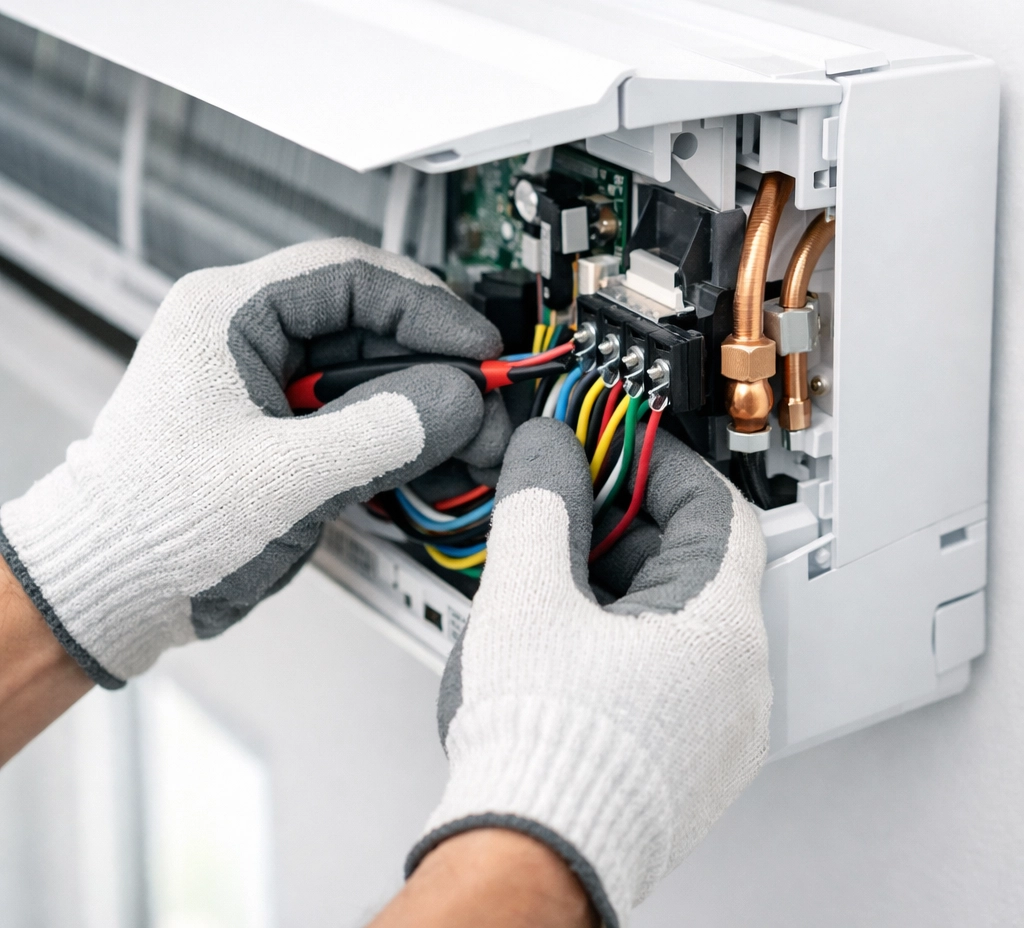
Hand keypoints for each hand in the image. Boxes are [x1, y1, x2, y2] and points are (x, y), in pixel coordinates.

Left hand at [0, 238, 506, 687]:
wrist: (108, 591)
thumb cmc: (151, 528)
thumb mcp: (281, 479)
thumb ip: (380, 434)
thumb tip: (458, 401)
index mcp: (228, 315)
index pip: (351, 277)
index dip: (428, 308)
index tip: (478, 348)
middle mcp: (252, 339)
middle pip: (373, 326)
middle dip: (438, 367)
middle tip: (488, 404)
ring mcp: (273, 388)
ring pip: (376, 375)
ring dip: (430, 407)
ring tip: (478, 441)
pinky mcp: (288, 432)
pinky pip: (363, 418)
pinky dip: (406, 439)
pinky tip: (443, 459)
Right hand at [409, 419, 770, 927]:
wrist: (529, 861)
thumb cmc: (540, 751)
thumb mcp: (528, 596)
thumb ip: (539, 503)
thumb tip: (546, 452)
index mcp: (719, 632)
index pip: (717, 508)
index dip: (663, 464)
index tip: (619, 447)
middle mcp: (737, 682)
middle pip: (696, 562)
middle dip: (627, 522)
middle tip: (569, 504)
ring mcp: (717, 728)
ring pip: (679, 618)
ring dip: (621, 579)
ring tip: (555, 572)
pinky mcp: (688, 760)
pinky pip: (671, 669)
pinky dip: (626, 633)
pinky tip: (568, 636)